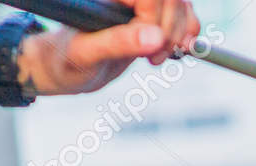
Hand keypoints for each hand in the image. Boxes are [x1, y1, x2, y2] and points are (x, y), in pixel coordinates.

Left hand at [21, 0, 199, 97]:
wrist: (68, 68)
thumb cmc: (68, 61)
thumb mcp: (86, 54)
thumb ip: (118, 43)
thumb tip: (155, 39)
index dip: (154, 22)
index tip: (147, 51)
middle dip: (170, 31)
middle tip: (155, 59)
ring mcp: (139, 5)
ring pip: (180, 4)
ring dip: (181, 33)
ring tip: (160, 57)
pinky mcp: (150, 16)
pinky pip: (182, 13)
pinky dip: (187, 32)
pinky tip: (175, 50)